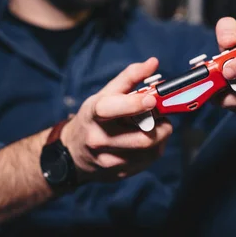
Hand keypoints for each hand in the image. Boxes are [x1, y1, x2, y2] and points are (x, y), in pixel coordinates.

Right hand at [61, 58, 172, 181]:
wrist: (74, 153)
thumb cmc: (94, 118)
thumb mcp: (104, 95)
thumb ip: (129, 77)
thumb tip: (154, 62)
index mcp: (94, 114)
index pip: (111, 109)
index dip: (134, 104)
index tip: (152, 99)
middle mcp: (98, 139)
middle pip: (142, 138)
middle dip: (162, 126)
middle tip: (162, 117)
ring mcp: (108, 160)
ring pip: (150, 151)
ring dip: (160, 137)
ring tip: (154, 128)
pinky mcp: (119, 174)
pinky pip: (148, 162)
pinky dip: (154, 149)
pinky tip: (146, 141)